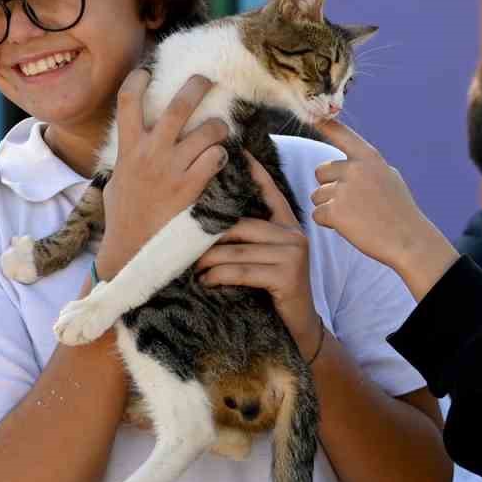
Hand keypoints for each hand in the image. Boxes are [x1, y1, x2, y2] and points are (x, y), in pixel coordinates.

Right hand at [97, 70, 228, 277]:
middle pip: (178, 106)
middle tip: (207, 79)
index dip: (138, 78)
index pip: (127, 100)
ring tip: (220, 130)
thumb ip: (126, 157)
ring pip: (207, 130)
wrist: (133, 248)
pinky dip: (221, 155)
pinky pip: (216, 158)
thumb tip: (132, 142)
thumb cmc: (124, 215)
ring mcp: (172, 168)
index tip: (148, 69)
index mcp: (128, 148)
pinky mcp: (191, 186)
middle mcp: (150, 152)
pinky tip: (219, 160)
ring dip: (218, 127)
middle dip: (196, 86)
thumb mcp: (116, 179)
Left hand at [196, 152, 322, 356]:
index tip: (240, 151)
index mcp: (288, 225)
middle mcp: (294, 234)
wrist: (299, 330)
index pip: (271, 193)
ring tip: (190, 270)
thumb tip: (209, 226)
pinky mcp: (289, 276)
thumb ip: (247, 241)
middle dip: (209, 236)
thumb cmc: (273, 294)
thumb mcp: (263, 262)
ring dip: (208, 262)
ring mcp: (294, 254)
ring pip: (238, 249)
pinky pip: (243, 270)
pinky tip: (206, 284)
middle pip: (242, 225)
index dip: (256, 172)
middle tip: (182, 243)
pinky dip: (219, 277)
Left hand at [310, 121, 458, 299]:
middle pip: (321, 172)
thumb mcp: (389, 178)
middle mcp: (355, 169)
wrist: (409, 240)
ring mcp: (344, 189)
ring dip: (330, 207)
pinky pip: (318, 214)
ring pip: (317, 195)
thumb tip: (347, 162)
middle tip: (353, 203)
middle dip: (330, 187)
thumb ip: (366, 167)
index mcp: (369, 158)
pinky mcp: (336, 211)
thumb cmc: (400, 212)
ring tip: (356, 217)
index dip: (326, 125)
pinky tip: (350, 227)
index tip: (314, 114)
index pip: (343, 136)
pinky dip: (329, 223)